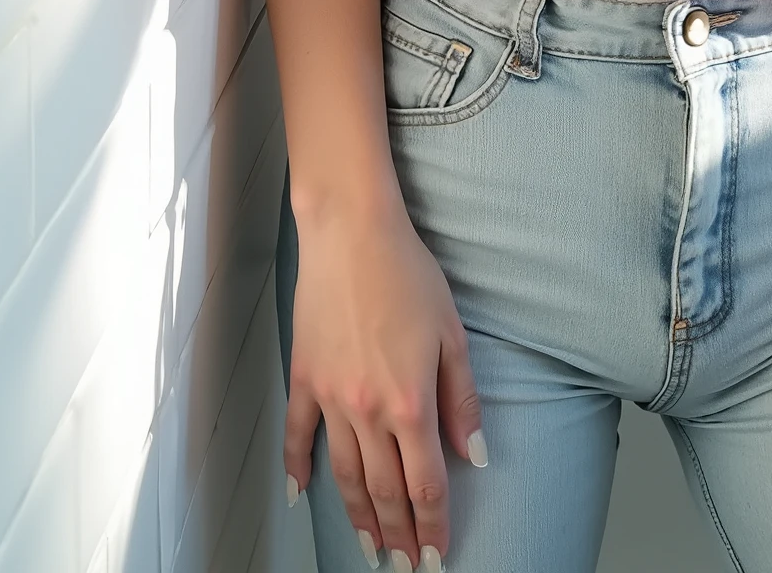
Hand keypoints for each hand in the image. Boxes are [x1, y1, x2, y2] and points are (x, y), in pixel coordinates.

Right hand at [284, 191, 486, 567]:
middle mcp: (368, 410)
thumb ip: (461, 399)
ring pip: (344, 474)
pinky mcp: (304, 378)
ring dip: (358, 516)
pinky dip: (297, 467)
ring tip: (370, 547)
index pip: (425, 482)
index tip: (437, 554)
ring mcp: (330, 397)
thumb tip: (474, 454)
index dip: (433, 523)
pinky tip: (301, 494)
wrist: (351, 233)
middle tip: (404, 565)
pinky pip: (297, 434)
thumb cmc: (407, 274)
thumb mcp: (452, 333)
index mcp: (410, 401)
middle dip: (399, 533)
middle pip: (384, 489)